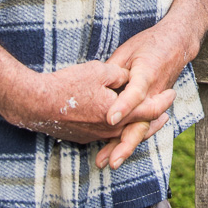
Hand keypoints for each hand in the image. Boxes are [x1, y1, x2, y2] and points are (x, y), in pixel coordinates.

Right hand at [1, 59, 175, 144]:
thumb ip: (120, 74)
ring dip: (137, 126)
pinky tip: (118, 122)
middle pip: (139, 127)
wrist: (36, 104)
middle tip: (167, 113)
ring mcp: (95, 136)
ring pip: (123, 133)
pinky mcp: (83, 136)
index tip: (171, 93)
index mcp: (116, 113)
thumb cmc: (67, 85)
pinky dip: (119, 128)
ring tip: (146, 119)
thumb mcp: (99, 70)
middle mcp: (108, 129)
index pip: (148, 110)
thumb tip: (129, 77)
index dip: (162, 102)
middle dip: (155, 120)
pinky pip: (108, 135)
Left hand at [96, 24, 194, 168]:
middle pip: (142, 121)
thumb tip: (94, 88)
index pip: (135, 92)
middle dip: (126, 142)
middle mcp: (154, 91)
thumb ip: (112, 71)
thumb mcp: (127, 51)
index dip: (123, 106)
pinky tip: (118, 152)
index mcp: (147, 72)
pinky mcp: (155, 106)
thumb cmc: (149, 44)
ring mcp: (157, 101)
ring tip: (110, 162)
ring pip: (143, 128)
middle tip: (111, 159)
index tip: (110, 118)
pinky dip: (132, 140)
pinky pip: (144, 125)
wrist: (177, 44)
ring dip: (126, 147)